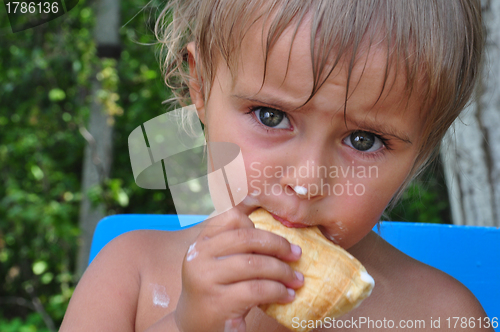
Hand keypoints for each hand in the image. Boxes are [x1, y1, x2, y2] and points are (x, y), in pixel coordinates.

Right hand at [174, 205, 303, 331]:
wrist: (194, 328)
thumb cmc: (215, 292)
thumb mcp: (219, 264)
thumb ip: (237, 247)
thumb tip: (278, 238)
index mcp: (201, 243)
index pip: (232, 218)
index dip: (259, 226)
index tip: (276, 241)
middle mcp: (199, 257)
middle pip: (246, 238)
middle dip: (278, 245)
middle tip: (296, 254)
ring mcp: (206, 279)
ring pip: (254, 264)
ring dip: (282, 271)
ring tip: (296, 279)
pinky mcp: (218, 302)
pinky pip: (257, 289)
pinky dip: (277, 291)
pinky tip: (286, 295)